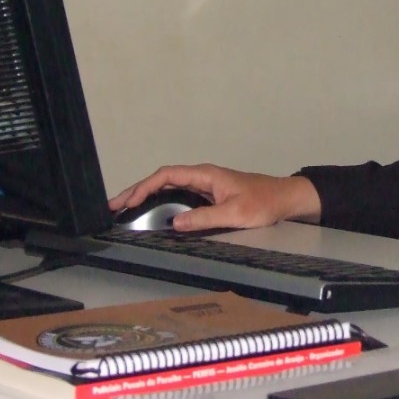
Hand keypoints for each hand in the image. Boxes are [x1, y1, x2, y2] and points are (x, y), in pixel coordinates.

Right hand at [107, 164, 321, 230]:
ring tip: (125, 208)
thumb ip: (205, 218)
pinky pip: (178, 196)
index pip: (167, 175)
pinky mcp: (209, 196)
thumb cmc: (264, 202)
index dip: (144, 186)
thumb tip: (174, 224)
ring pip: (168, 187)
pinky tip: (151, 212)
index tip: (128, 200)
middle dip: (137, 190)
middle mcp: (202, 177)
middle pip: (162, 179)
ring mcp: (205, 186)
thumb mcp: (235, 213)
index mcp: (206, 175)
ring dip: (146, 196)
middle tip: (114, 205)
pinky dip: (160, 202)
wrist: (285, 200)